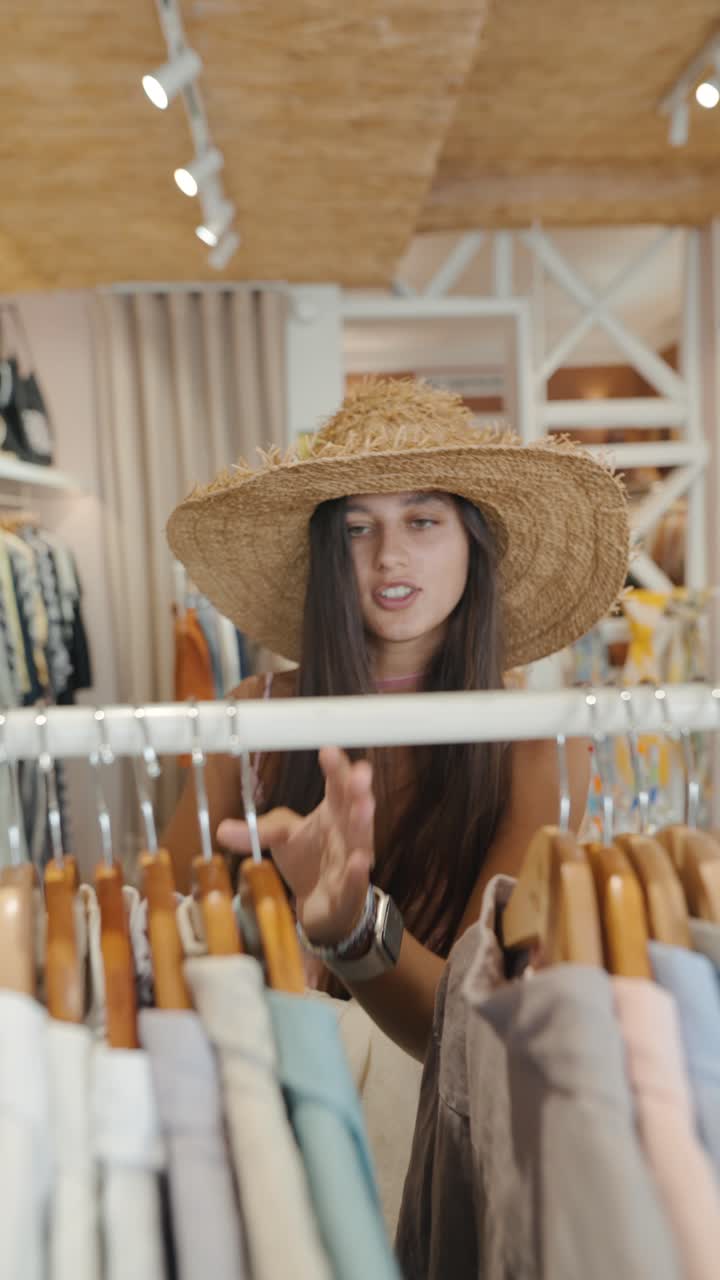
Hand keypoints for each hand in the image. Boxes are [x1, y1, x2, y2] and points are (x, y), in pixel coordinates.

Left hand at [217, 746, 374, 945]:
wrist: (321, 903)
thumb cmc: (306, 859)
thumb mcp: (280, 837)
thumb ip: (255, 831)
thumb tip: (221, 830)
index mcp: (333, 811)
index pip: (337, 784)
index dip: (336, 767)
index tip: (328, 750)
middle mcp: (347, 831)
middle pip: (356, 805)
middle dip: (359, 789)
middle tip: (359, 774)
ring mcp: (351, 858)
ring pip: (361, 839)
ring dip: (363, 822)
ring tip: (364, 805)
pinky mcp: (349, 889)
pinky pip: (355, 880)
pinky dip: (357, 872)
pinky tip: (359, 861)